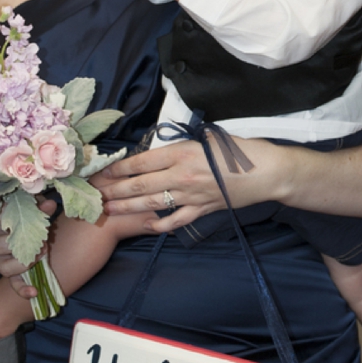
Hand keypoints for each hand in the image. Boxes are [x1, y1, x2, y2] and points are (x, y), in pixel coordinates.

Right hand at [0, 196, 55, 298]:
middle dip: (21, 244)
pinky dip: (22, 289)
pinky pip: (14, 284)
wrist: (38, 235)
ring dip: (23, 264)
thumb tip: (49, 204)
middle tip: (41, 241)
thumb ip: (42, 208)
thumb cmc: (34, 220)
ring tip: (41, 256)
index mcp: (1, 225)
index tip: (24, 218)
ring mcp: (2, 260)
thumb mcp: (38, 212)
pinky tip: (34, 292)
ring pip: (3, 266)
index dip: (8, 221)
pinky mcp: (12, 274)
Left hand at [95, 136, 295, 231]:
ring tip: (107, 209)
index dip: (117, 168)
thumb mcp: (208, 137)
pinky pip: (176, 220)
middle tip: (93, 194)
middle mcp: (181, 176)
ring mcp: (191, 196)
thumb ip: (183, 144)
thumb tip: (163, 148)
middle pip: (139, 185)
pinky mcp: (202, 210)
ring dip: (127, 208)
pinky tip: (145, 225)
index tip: (101, 171)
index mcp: (181, 153)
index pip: (140, 162)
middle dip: (113, 190)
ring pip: (151, 204)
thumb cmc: (240, 150)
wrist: (268, 172)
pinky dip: (159, 224)